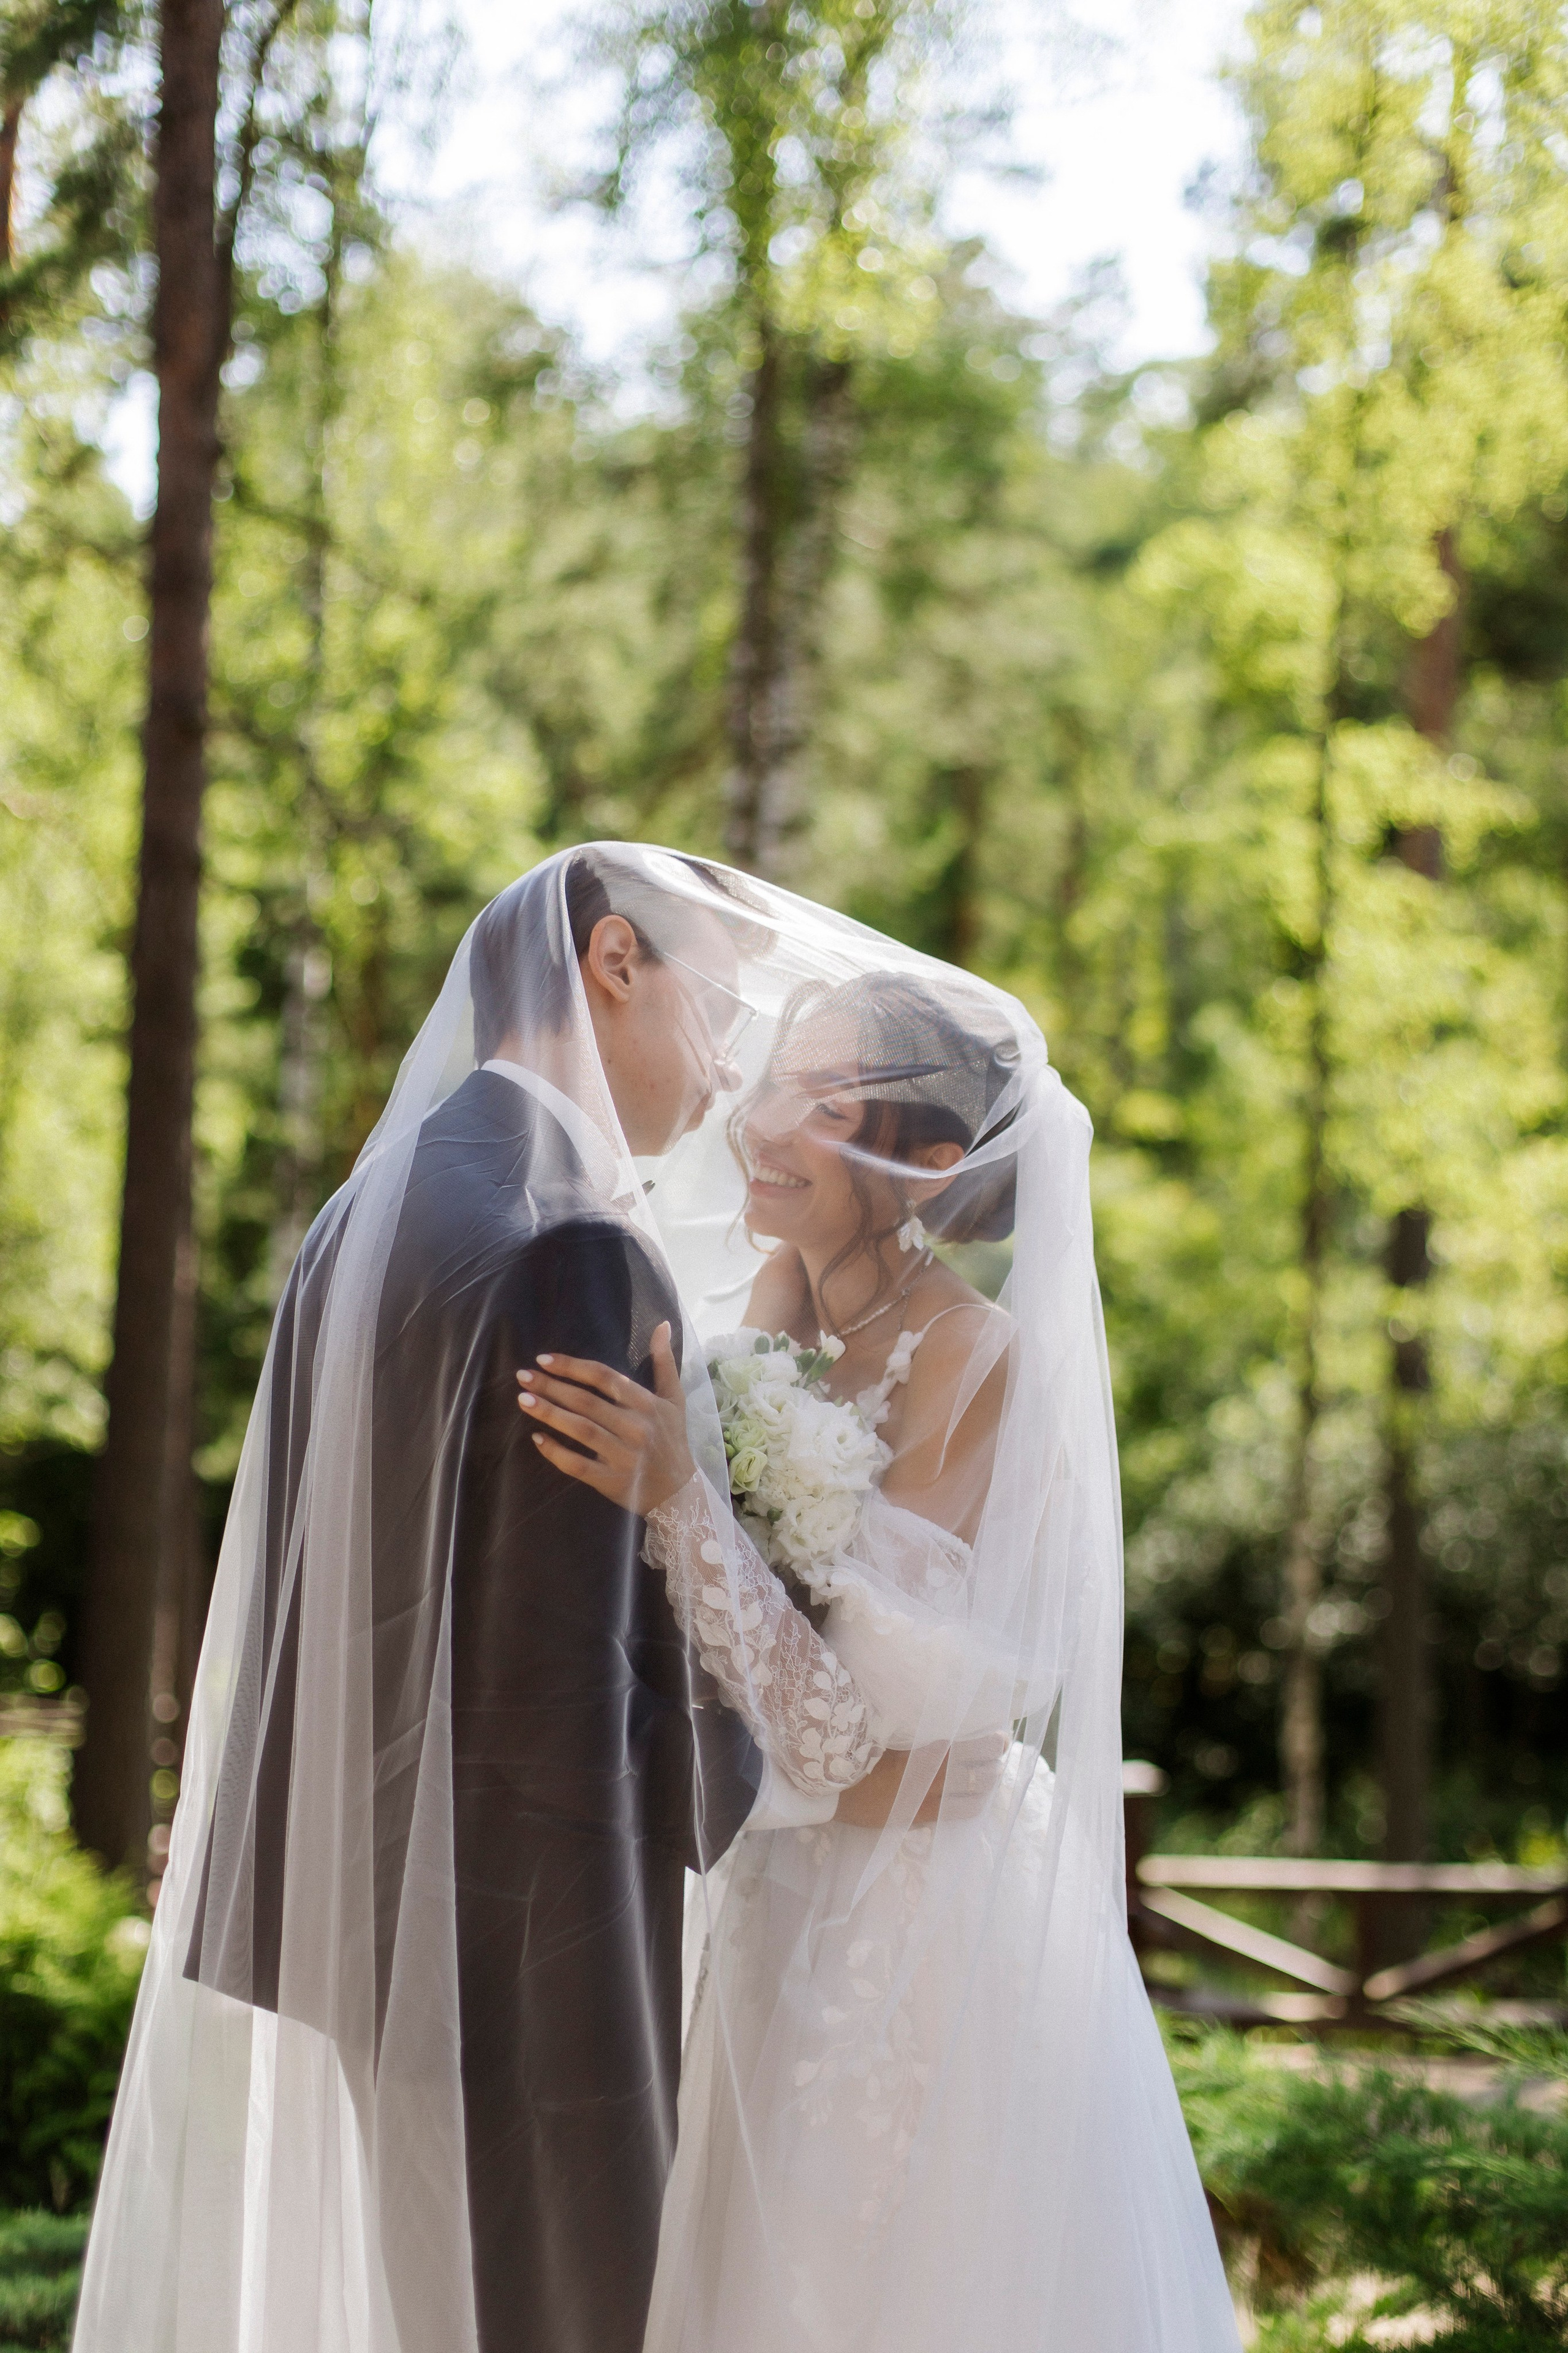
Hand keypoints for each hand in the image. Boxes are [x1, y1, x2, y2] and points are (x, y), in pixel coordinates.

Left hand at [517, 1322, 695, 1515]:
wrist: (681, 1494)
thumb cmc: (673, 1440)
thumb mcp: (674, 1399)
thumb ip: (665, 1362)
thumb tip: (662, 1325)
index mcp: (647, 1404)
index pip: (604, 1378)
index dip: (572, 1366)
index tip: (544, 1359)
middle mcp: (636, 1427)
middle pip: (586, 1402)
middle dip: (552, 1387)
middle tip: (523, 1376)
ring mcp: (623, 1456)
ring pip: (581, 1430)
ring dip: (550, 1413)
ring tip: (523, 1400)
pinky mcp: (612, 1481)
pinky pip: (578, 1465)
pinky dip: (556, 1452)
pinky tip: (537, 1438)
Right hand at [832, 1732, 1008, 1829]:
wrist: (827, 1789)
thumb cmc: (852, 1750)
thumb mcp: (881, 1729)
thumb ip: (909, 1724)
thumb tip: (932, 1708)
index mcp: (921, 1756)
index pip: (965, 1750)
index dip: (987, 1744)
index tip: (1001, 1735)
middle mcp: (927, 1782)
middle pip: (972, 1776)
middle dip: (991, 1765)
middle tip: (1002, 1752)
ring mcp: (922, 1804)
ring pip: (967, 1800)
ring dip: (984, 1788)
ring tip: (993, 1776)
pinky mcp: (913, 1818)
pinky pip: (948, 1816)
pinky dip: (966, 1807)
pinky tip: (974, 1801)